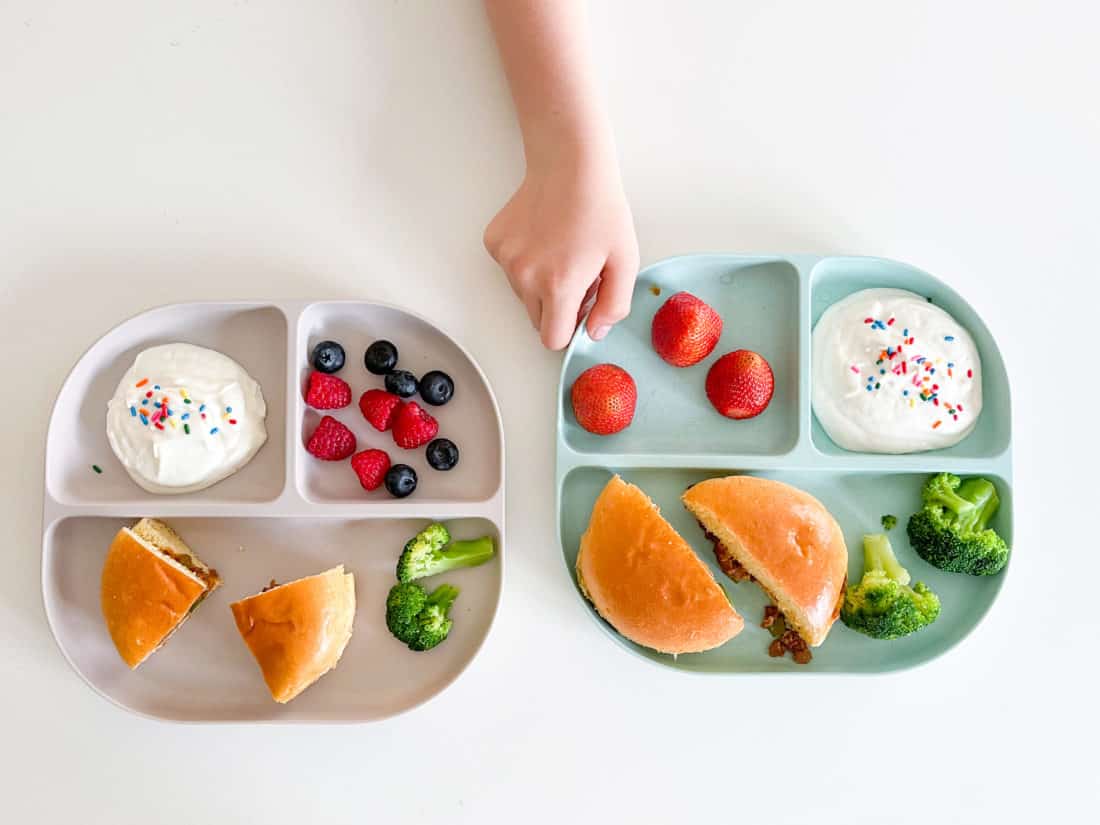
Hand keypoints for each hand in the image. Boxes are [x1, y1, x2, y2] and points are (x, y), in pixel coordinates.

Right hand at [484, 153, 638, 349]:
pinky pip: (510, 270)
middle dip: (557, 308)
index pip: (552, 339)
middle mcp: (525, 278)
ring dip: (541, 284)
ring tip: (562, 250)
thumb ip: (613, 307)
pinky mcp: (495, 243)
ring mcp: (506, 260)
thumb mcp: (625, 261)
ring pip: (523, 295)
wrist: (570, 164)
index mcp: (559, 287)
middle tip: (578, 275)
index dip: (569, 330)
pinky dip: (525, 262)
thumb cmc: (601, 209)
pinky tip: (543, 236)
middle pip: (537, 320)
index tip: (581, 313)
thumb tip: (594, 332)